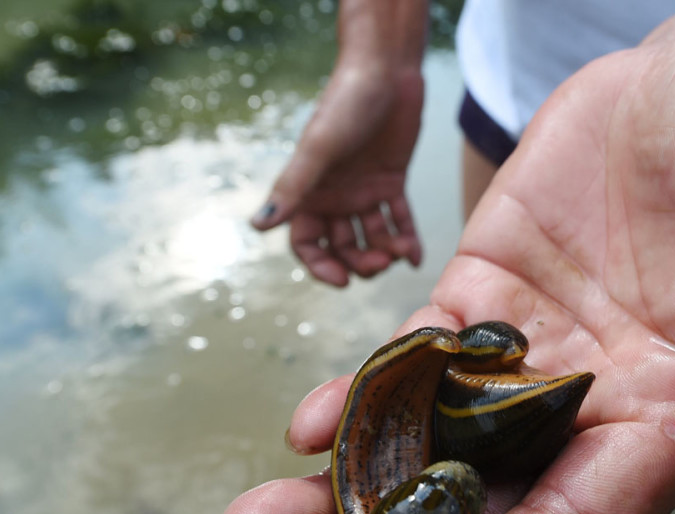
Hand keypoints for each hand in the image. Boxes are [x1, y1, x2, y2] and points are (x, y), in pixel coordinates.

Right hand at [250, 47, 423, 285]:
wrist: (385, 71)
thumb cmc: (345, 104)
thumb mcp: (318, 149)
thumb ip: (292, 188)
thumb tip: (259, 225)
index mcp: (310, 193)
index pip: (307, 244)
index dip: (321, 266)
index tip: (343, 280)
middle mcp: (334, 197)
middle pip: (342, 247)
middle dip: (360, 262)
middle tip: (380, 263)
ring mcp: (363, 191)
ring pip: (371, 238)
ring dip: (385, 251)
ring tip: (400, 252)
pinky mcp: (391, 183)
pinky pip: (398, 219)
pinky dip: (407, 239)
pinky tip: (416, 255)